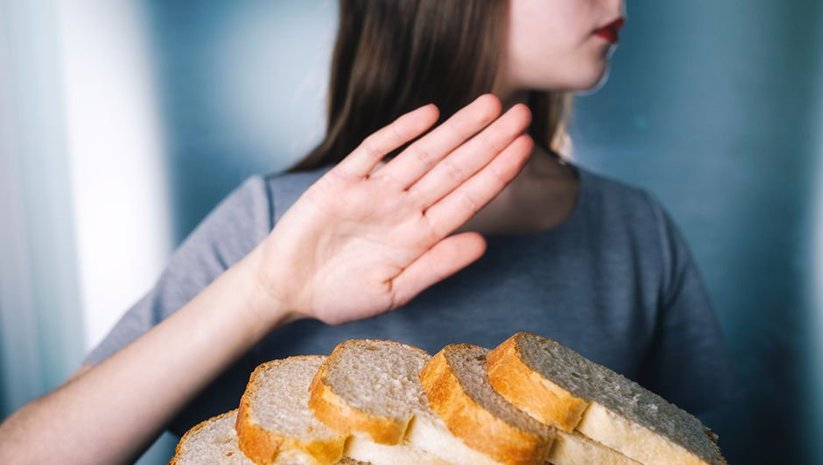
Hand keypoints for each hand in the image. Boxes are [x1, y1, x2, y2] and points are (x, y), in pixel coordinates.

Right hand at [254, 94, 532, 324]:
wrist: (287, 288)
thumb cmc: (340, 296)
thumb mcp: (393, 291)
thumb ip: (436, 267)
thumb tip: (483, 244)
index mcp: (420, 236)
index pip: (468, 198)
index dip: (497, 174)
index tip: (526, 150)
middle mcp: (404, 208)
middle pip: (454, 168)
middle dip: (489, 141)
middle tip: (523, 114)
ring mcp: (375, 192)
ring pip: (422, 153)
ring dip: (455, 129)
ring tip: (489, 105)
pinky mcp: (342, 181)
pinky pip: (374, 150)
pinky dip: (400, 131)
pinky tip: (430, 114)